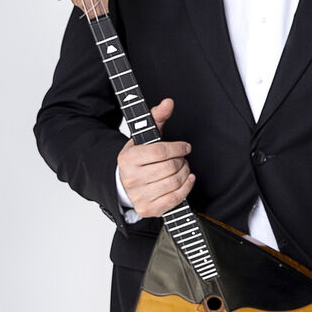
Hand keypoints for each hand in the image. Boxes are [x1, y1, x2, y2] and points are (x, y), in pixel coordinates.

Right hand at [116, 98, 193, 217]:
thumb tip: (168, 103)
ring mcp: (138, 195)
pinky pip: (175, 198)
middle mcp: (130, 178)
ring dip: (185, 172)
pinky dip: (186, 187)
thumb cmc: (138, 159)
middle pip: (170, 167)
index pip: (160, 152)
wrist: (124, 183)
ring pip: (174, 181)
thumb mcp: (143, 137)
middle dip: (181, 160)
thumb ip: (156, 117)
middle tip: (181, 158)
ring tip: (181, 168)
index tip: (185, 147)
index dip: (178, 148)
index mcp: (127, 159)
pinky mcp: (148, 209)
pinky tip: (187, 179)